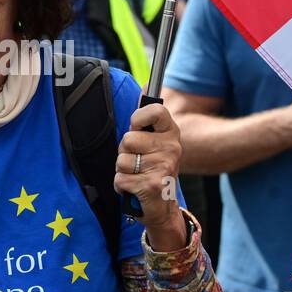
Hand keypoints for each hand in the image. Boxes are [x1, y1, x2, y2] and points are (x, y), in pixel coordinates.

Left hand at [115, 102, 187, 247]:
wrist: (163, 208)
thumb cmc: (154, 169)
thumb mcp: (155, 141)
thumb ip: (148, 117)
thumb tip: (145, 84)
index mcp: (171, 133)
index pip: (155, 110)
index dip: (138, 118)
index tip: (137, 127)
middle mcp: (171, 148)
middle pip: (128, 139)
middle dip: (125, 152)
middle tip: (137, 161)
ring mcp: (162, 167)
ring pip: (122, 160)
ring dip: (123, 171)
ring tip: (136, 176)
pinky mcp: (151, 186)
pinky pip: (120, 179)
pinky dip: (121, 186)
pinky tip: (134, 189)